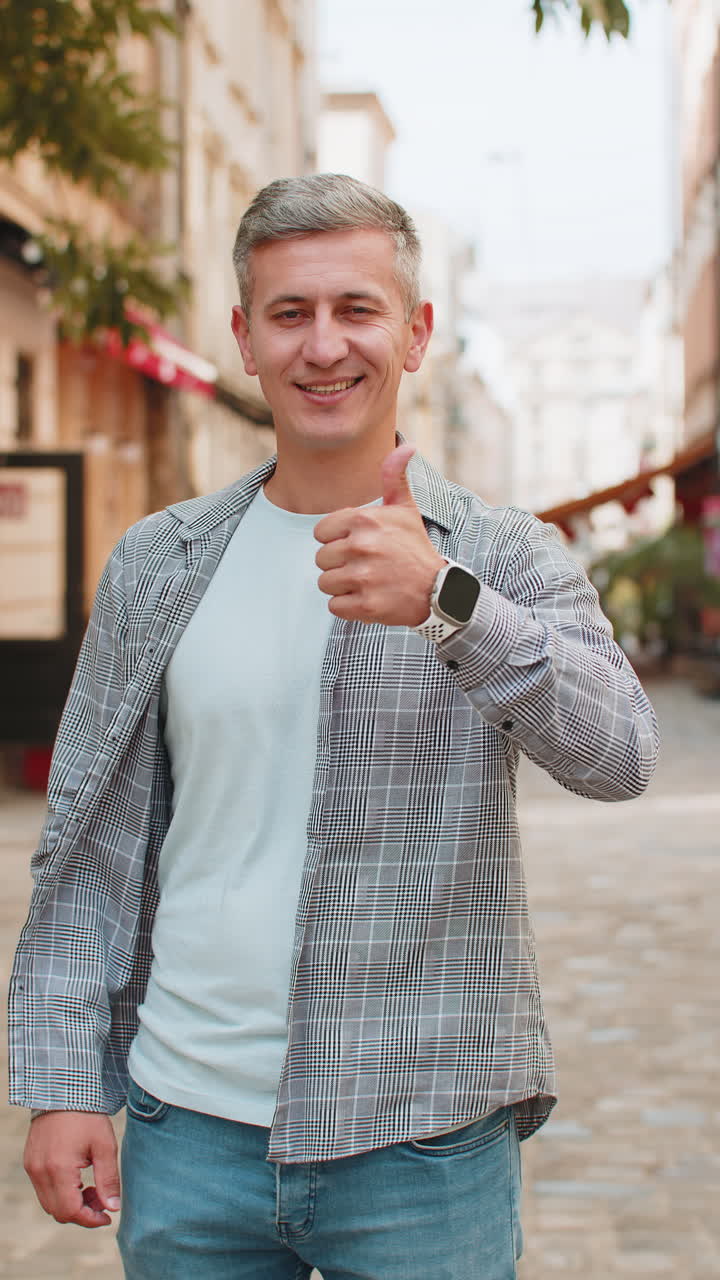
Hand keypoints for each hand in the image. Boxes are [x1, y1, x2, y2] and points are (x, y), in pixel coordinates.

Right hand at [24, 1112, 119, 1227]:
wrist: (64, 1091)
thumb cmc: (87, 1116)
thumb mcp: (105, 1146)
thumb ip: (109, 1179)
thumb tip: (113, 1208)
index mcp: (59, 1169)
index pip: (71, 1211)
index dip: (90, 1220)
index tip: (107, 1216)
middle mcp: (40, 1172)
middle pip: (58, 1212)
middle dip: (82, 1213)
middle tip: (102, 1199)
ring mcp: (32, 1168)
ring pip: (49, 1203)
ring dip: (71, 1204)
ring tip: (92, 1187)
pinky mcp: (30, 1162)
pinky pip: (43, 1190)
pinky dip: (60, 1193)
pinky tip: (78, 1179)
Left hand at [314, 442, 445, 625]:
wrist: (437, 590)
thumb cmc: (414, 547)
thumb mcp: (405, 509)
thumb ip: (394, 477)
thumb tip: (406, 447)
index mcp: (364, 520)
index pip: (320, 532)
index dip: (336, 540)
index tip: (359, 545)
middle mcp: (361, 546)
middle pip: (321, 559)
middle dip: (340, 564)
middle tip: (366, 566)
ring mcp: (364, 578)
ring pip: (325, 583)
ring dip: (342, 586)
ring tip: (367, 581)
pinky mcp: (366, 606)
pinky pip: (334, 606)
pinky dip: (348, 606)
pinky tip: (368, 597)